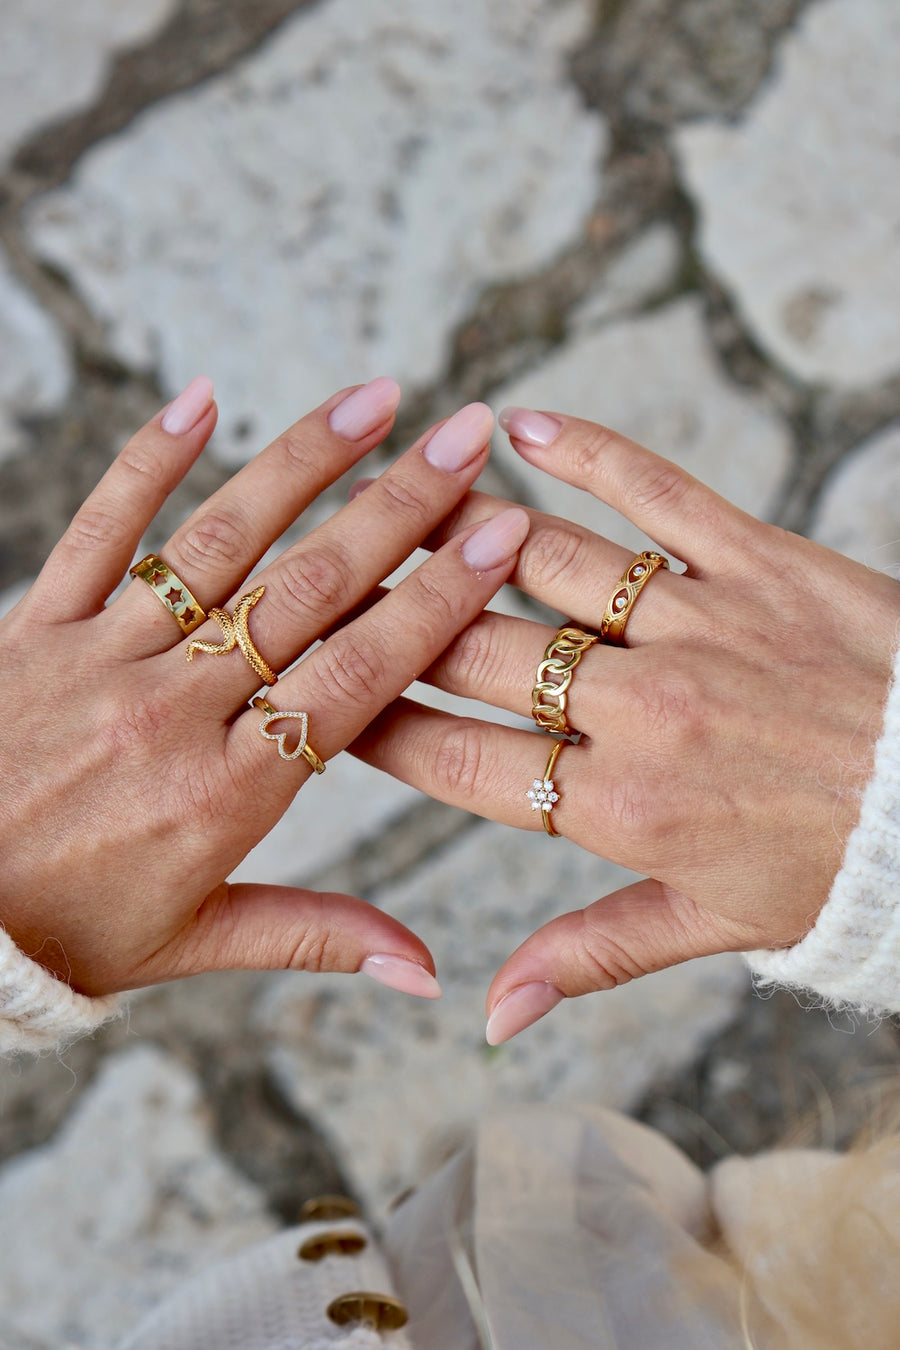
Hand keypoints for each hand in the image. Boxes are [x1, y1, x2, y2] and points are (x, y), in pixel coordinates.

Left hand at [0, 378, 528, 997]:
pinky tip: (201, 400)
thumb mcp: (193, 943)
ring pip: (219, 542)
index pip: (358, 674)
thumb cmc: (61, 935)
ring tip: (376, 398)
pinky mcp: (33, 626)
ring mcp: (99, 656)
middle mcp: (172, 710)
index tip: (497, 537)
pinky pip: (97, 529)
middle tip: (467, 437)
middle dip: (400, 507)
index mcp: (226, 791)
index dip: (435, 600)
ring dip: (303, 462)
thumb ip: (317, 936)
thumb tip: (425, 971)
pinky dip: (147, 461)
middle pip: (308, 589)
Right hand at [352, 409, 899, 1039]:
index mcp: (624, 807)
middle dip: (391, 616)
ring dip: (460, 529)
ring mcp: (700, 625)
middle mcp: (646, 709)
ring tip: (399, 499)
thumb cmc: (839, 871)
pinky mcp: (759, 562)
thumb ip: (589, 954)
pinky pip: (659, 495)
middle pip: (479, 652)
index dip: (373, 723)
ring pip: (546, 561)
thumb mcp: (710, 926)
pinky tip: (524, 426)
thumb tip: (489, 1012)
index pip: (458, 759)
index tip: (315, 693)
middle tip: (330, 580)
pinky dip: (589, 454)